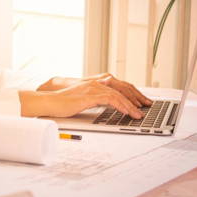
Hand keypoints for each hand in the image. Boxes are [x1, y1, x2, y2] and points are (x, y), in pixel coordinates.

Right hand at [20, 80, 144, 118]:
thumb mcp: (82, 101)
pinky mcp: (89, 96)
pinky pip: (110, 99)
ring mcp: (93, 88)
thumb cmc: (62, 104)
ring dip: (131, 105)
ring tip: (139, 114)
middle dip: (136, 97)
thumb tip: (105, 107)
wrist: (49, 102)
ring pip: (118, 94)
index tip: (140, 102)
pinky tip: (127, 112)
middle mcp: (96, 83)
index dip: (131, 94)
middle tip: (147, 106)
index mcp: (94, 83)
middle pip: (122, 88)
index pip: (118, 86)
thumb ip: (94, 101)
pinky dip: (121, 105)